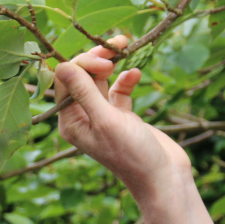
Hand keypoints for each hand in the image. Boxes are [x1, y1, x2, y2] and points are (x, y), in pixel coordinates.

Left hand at [53, 36, 191, 202]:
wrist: (164, 178)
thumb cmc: (133, 155)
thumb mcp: (107, 121)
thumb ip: (84, 92)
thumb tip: (60, 65)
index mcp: (71, 122)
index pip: (64, 81)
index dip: (81, 63)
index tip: (104, 61)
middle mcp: (82, 117)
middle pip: (80, 76)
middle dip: (96, 58)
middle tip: (117, 45)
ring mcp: (102, 116)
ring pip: (100, 80)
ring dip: (110, 62)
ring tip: (125, 45)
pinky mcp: (122, 115)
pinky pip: (118, 89)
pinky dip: (125, 79)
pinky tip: (136, 73)